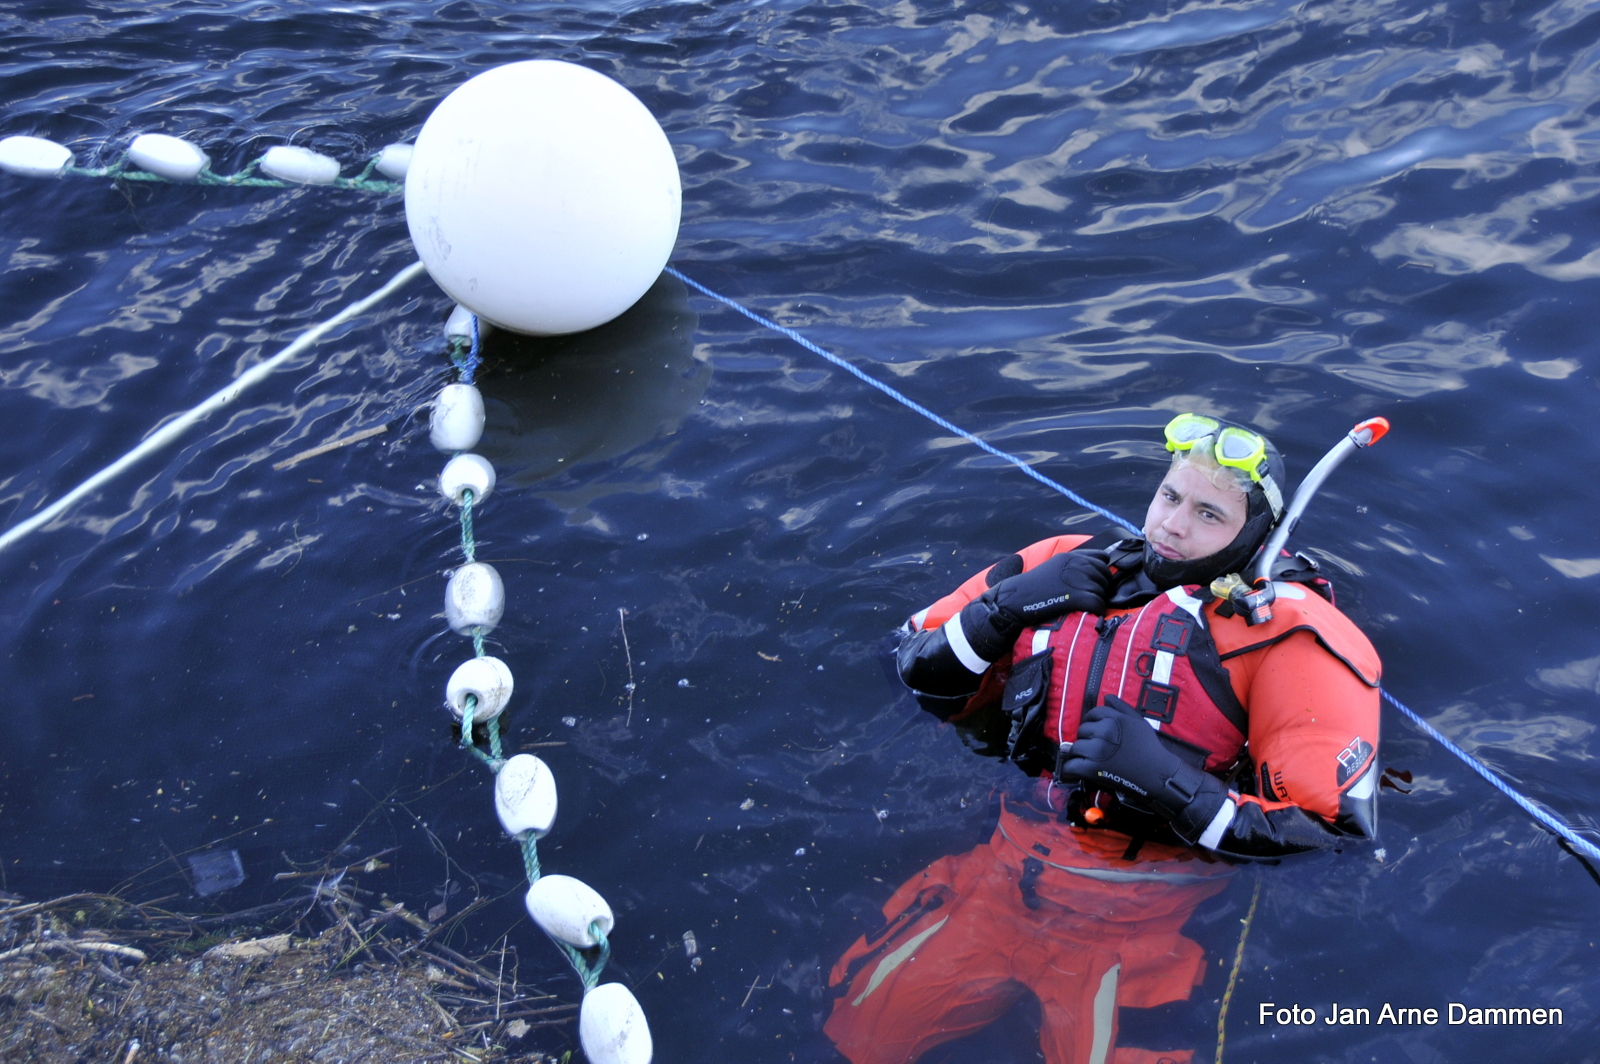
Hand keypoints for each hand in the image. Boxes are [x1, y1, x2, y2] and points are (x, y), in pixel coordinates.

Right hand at [992, 549, 1111, 626]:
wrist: (1014, 599)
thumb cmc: (1031, 586)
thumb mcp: (1053, 567)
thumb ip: (1072, 566)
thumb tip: (1092, 573)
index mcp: (1071, 556)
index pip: (1102, 558)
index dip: (1103, 571)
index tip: (1098, 580)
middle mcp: (1076, 565)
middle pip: (1105, 575)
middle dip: (1103, 587)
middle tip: (1093, 597)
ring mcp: (1077, 580)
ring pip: (1102, 591)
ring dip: (1098, 600)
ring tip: (1087, 607)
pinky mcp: (1076, 597)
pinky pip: (1098, 603)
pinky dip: (1097, 610)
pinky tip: (1090, 613)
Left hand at [1057, 696, 1226, 839]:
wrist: (1157, 773)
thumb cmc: (1149, 747)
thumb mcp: (1138, 721)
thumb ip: (1121, 707)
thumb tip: (1105, 697)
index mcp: (1113, 719)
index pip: (1092, 714)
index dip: (1092, 722)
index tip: (1096, 731)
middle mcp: (1103, 732)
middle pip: (1082, 730)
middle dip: (1087, 737)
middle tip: (1095, 747)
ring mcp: (1096, 750)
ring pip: (1074, 747)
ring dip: (1079, 753)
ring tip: (1088, 759)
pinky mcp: (1092, 768)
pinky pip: (1071, 766)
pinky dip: (1071, 769)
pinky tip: (1075, 771)